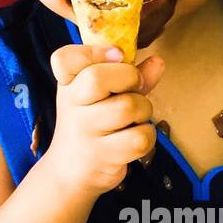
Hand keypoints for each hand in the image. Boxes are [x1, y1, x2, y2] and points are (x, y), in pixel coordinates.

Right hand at [49, 43, 164, 195]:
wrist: (71, 170)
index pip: (64, 59)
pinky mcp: (102, 156)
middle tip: (134, 88)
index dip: (94, 52)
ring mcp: (85, 131)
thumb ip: (130, 76)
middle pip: (97, 78)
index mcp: (69, 84)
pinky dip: (147, 136)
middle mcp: (72, 105)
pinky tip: (135, 139)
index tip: (118, 55)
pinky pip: (140, 137)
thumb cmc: (92, 124)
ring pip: (128, 107)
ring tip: (135, 118)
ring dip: (144, 110)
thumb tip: (158, 62)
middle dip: (130, 77)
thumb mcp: (103, 95)